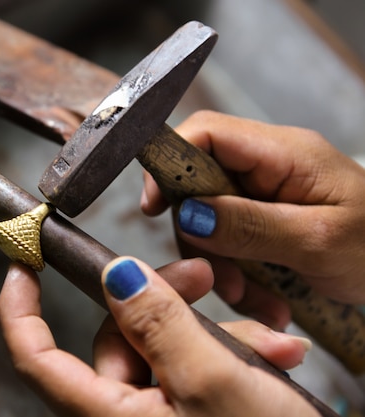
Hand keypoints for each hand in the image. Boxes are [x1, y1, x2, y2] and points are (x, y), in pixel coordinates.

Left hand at [0, 258, 316, 416]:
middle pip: (117, 338)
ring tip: (269, 345)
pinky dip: (227, 356)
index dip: (20, 308)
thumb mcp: (213, 381)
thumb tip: (117, 275)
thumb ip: (160, 323)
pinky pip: (190, 369)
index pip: (36, 358)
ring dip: (214, 334)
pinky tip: (271, 359)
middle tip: (206, 277)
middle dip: (166, 302)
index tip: (23, 262)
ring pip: (162, 348)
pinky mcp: (186, 413)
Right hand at [141, 111, 364, 324]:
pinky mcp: (263, 216)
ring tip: (255, 301)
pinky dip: (237, 272)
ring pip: (208, 219)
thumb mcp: (318, 241)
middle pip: (197, 183)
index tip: (154, 208)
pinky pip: (228, 239)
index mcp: (282, 153)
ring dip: (220, 264)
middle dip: (199, 237)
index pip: (206, 132)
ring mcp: (264, 191)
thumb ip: (251, 225)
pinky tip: (264, 300)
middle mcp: (267, 165)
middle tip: (223, 281)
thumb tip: (189, 213)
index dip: (170, 163)